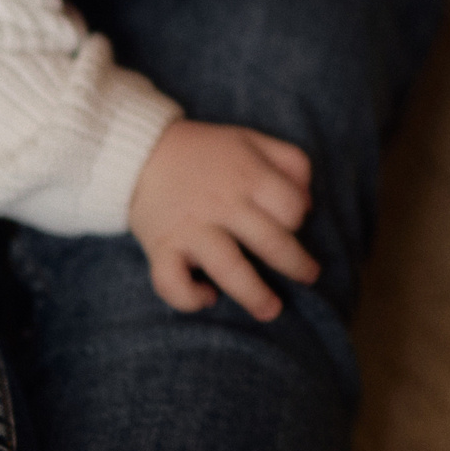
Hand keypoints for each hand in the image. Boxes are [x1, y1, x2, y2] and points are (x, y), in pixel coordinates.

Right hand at [128, 119, 319, 318]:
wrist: (139, 152)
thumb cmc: (206, 152)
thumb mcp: (252, 140)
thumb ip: (290, 162)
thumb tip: (310, 204)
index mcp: (248, 176)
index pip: (291, 208)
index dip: (298, 219)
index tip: (291, 225)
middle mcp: (222, 205)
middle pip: (271, 242)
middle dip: (296, 265)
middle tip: (309, 277)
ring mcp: (191, 229)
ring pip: (229, 269)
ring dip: (254, 295)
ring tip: (271, 311)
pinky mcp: (161, 247)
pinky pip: (173, 282)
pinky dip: (189, 297)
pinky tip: (206, 297)